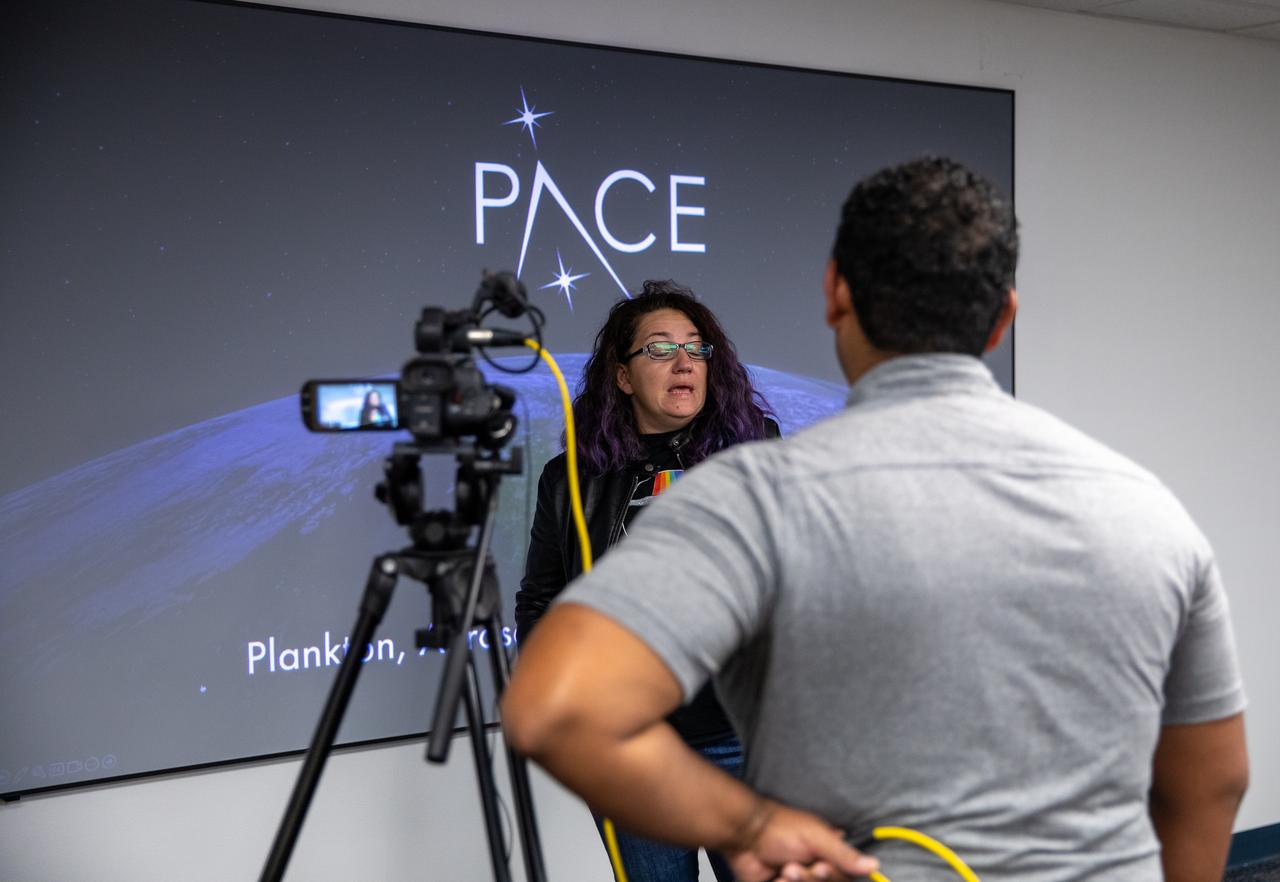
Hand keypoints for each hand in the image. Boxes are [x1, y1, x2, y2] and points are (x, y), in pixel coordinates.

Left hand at [725, 800, 879, 881]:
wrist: (745, 834)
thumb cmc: (780, 827)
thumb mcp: (817, 837)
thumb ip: (844, 854)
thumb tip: (875, 865)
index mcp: (827, 854)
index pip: (842, 876)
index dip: (831, 875)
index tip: (821, 866)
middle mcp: (814, 869)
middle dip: (811, 878)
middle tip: (795, 865)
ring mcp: (797, 880)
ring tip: (783, 869)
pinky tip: (774, 877)